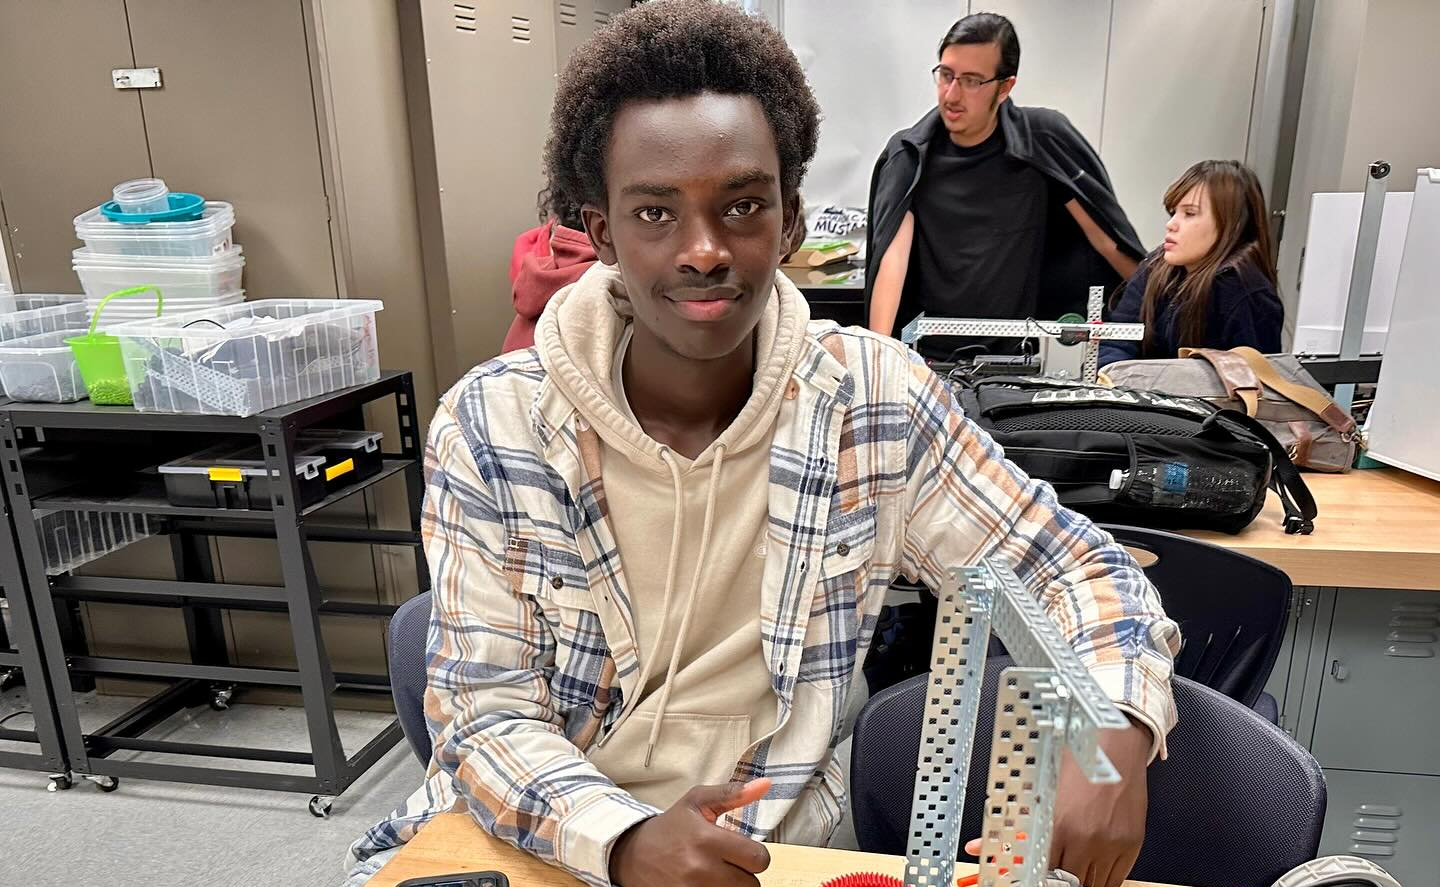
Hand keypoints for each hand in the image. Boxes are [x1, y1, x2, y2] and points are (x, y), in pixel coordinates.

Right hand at [609, 778, 771, 886]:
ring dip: (732, 886)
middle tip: (727, 863)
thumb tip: (766, 785)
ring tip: (716, 874)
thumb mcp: (698, 802)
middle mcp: (700, 869)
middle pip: (751, 884)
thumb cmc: (671, 827)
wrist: (633, 855)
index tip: (742, 851)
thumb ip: (733, 794)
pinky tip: (707, 883)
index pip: (758, 859)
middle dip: (744, 873)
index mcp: (707, 839)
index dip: (755, 855)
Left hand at [965, 720, 1151, 886]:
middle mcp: (1087, 839)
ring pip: (1093, 885)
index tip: (1032, 873)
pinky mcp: (1132, 845)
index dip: (1035, 875)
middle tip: (1052, 871)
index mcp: (1059, 825)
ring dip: (1080, 880)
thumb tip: (979, 845)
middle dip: (1057, 880)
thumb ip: (1016, 824)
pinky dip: (1102, 878)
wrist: (1115, 743)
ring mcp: (1112, 845)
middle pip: (1068, 883)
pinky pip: (1115, 879)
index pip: (1042, 871)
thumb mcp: (1039, 789)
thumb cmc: (1077, 758)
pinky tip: (1092, 864)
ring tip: (1072, 865)